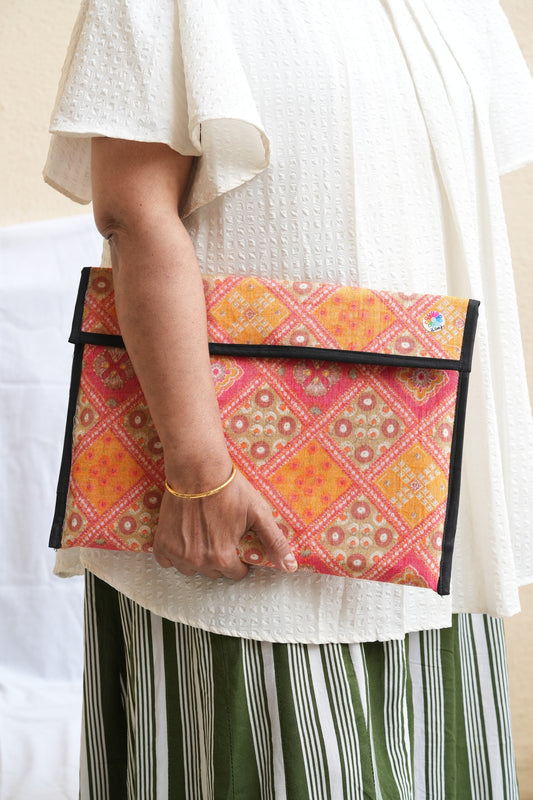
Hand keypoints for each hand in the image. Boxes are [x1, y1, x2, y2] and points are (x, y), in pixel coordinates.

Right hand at [152, 470, 297, 579]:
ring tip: (203, 536)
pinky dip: (174, 554)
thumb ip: (274, 542)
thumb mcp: (259, 514)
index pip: (236, 573)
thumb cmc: (230, 489)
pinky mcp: (162, 543)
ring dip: (197, 558)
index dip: (240, 559)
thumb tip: (290, 567)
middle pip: (214, 572)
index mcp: (222, 557)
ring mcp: (177, 553)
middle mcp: (198, 560)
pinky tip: (184, 538)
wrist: (198, 470)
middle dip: (219, 558)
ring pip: (190, 569)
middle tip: (220, 535)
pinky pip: (167, 561)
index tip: (236, 542)